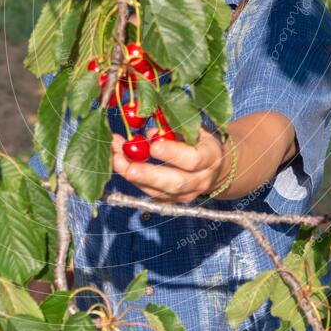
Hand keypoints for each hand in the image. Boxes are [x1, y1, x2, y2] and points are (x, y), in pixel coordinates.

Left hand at [110, 125, 226, 202]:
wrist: (214, 167)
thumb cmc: (200, 141)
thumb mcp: (194, 129)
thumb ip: (175, 129)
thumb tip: (150, 132)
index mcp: (210, 157)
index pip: (193, 159)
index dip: (172, 153)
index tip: (153, 146)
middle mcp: (201, 180)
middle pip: (175, 182)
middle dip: (148, 175)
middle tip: (128, 166)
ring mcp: (187, 195)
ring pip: (160, 192)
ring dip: (135, 177)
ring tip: (116, 160)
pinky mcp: (173, 202)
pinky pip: (152, 195)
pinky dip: (135, 182)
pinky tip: (121, 167)